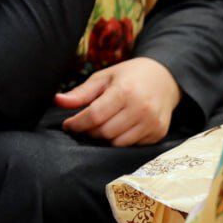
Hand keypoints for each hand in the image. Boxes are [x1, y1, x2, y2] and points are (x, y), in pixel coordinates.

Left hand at [56, 57, 181, 145]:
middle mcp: (141, 108)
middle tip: (84, 125)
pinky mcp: (159, 133)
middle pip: (105, 132)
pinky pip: (132, 145)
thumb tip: (57, 101)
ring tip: (101, 125)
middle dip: (89, 131)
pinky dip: (120, 140)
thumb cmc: (129, 76)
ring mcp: (152, 122)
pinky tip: (119, 127)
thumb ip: (81, 92)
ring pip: (117, 143)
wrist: (164, 78)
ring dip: (104, 138)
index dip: (77, 123)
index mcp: (125, 91)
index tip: (68, 124)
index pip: (94, 115)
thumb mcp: (103, 77)